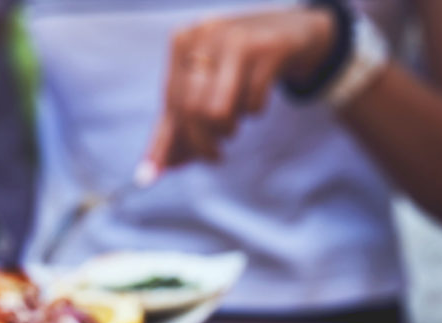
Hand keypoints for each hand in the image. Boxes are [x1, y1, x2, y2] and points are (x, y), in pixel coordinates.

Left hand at [144, 8, 334, 173]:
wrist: (289, 33)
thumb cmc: (237, 66)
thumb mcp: (201, 88)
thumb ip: (174, 129)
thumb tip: (151, 171)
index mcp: (182, 43)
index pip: (172, 106)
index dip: (172, 142)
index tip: (174, 168)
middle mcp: (206, 36)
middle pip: (192, 112)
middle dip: (202, 144)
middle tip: (214, 156)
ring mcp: (237, 41)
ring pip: (219, 111)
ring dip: (228, 129)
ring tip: (234, 121)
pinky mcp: (268, 50)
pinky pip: (253, 103)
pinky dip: (254, 112)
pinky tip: (255, 100)